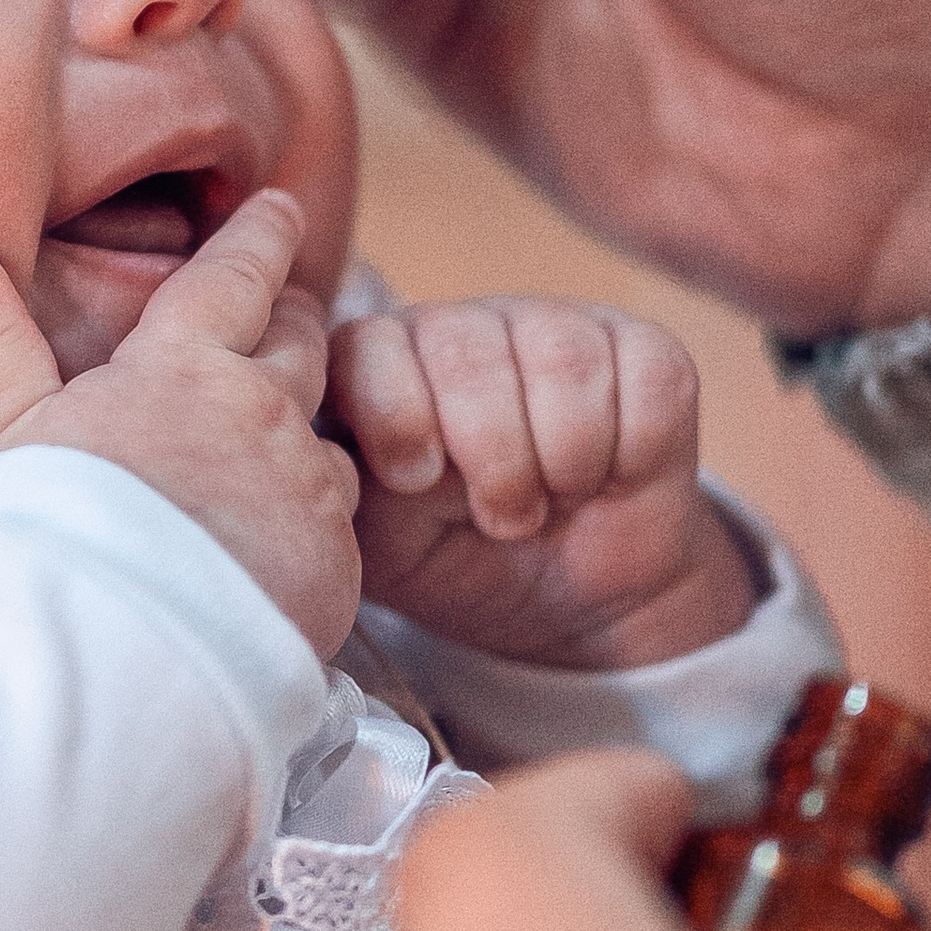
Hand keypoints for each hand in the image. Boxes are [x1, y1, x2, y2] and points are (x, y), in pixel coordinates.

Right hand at [0, 189, 359, 657]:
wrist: (119, 655)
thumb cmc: (52, 534)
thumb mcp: (7, 428)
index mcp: (185, 366)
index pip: (237, 274)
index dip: (260, 236)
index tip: (280, 209)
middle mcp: (262, 413)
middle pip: (303, 341)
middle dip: (297, 316)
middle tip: (292, 308)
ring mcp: (305, 488)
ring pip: (326, 433)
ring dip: (306, 423)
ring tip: (283, 436)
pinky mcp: (334, 562)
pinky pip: (338, 520)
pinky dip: (314, 513)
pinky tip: (283, 536)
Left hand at [329, 297, 753, 669]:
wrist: (572, 604)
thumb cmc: (455, 561)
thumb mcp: (375, 539)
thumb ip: (326, 484)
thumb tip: (284, 454)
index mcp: (382, 362)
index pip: (370, 344)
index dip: (396, 415)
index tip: (415, 483)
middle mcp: (465, 327)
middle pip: (466, 352)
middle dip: (489, 460)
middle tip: (496, 519)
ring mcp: (556, 326)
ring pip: (560, 361)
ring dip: (558, 465)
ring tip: (545, 504)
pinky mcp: (646, 351)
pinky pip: (643, 384)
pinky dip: (626, 455)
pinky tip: (605, 480)